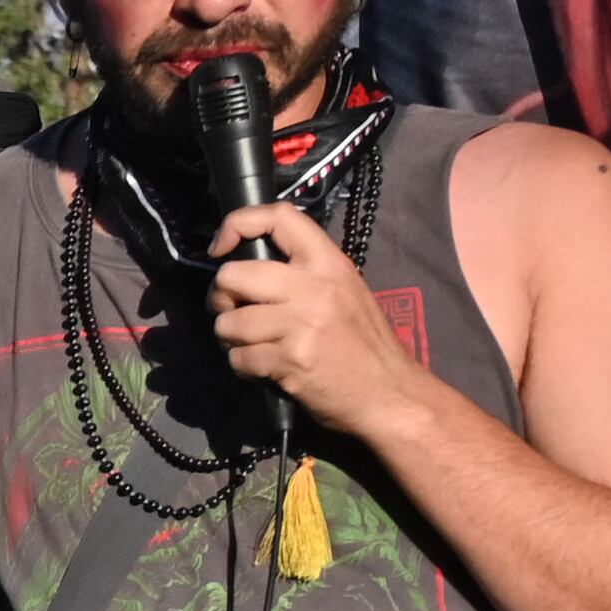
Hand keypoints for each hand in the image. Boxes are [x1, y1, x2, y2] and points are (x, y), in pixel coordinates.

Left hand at [208, 199, 426, 443]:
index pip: (280, 217)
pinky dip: (244, 366)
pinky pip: (238, 358)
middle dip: (221, 297)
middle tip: (234, 311)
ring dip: (231, 338)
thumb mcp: (345, 291)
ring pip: (228, 322)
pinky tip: (266, 368)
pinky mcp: (289, 360)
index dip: (238, 224)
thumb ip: (304, 275)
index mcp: (329, 264)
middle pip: (233, 276)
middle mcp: (313, 288)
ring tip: (254, 344)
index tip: (221, 249)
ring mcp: (300, 324)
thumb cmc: (364, 343)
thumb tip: (248, 270)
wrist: (390, 393)